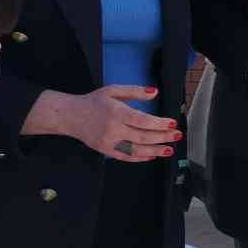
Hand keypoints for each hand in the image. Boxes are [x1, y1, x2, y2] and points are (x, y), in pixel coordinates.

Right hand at [24, 86, 178, 160]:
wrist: (70, 116)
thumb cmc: (93, 102)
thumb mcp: (113, 90)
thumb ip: (135, 91)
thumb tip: (155, 92)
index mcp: (116, 112)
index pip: (142, 121)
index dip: (159, 124)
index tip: (172, 123)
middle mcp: (113, 129)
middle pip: (143, 137)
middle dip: (163, 137)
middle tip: (177, 136)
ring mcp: (109, 142)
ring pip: (136, 150)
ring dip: (155, 151)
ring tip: (169, 150)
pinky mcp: (105, 150)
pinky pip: (125, 157)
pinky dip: (140, 158)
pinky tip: (152, 155)